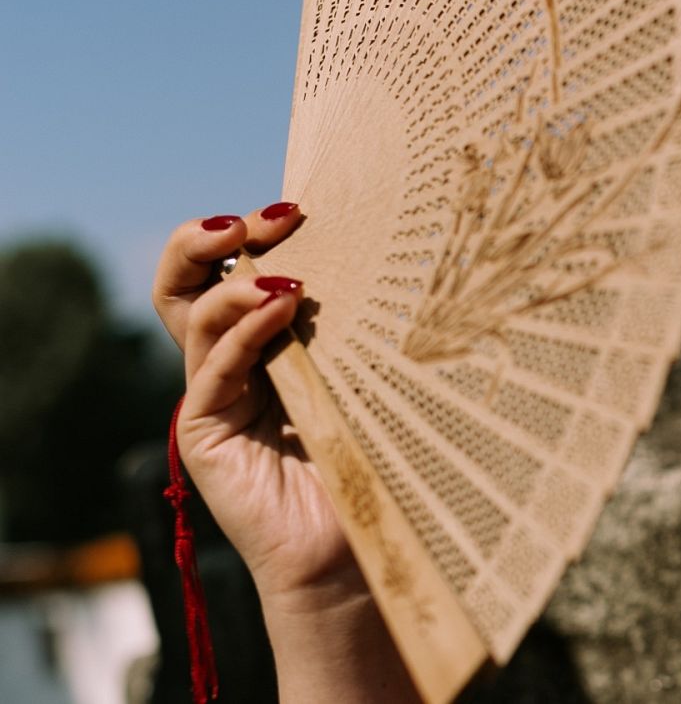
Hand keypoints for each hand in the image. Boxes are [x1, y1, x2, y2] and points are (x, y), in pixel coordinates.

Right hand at [153, 204, 418, 701]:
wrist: (366, 547)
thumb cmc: (384, 458)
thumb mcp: (375, 375)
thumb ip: (365, 325)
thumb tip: (421, 247)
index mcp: (267, 343)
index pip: (235, 269)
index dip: (253, 232)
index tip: (299, 206)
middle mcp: (231, 363)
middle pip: (186, 281)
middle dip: (209, 238)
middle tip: (253, 220)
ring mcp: (213, 396)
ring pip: (192, 316)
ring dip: (235, 284)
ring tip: (288, 278)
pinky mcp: (205, 434)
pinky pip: (211, 370)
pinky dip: (243, 333)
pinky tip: (280, 314)